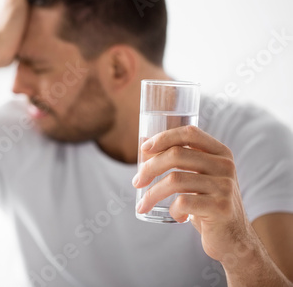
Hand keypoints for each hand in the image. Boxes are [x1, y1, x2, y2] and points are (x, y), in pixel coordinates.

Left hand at [132, 125, 255, 263]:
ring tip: (143, 205)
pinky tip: (176, 216)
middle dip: (149, 168)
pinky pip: (183, 202)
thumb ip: (181, 160)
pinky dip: (172, 210)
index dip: (163, 137)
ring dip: (152, 194)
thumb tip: (144, 143)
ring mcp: (224, 186)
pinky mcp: (220, 208)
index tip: (144, 149)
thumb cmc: (209, 204)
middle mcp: (225, 166)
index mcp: (220, 153)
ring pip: (175, 180)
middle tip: (136, 182)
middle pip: (176, 155)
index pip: (189, 133)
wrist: (235, 239)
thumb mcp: (200, 177)